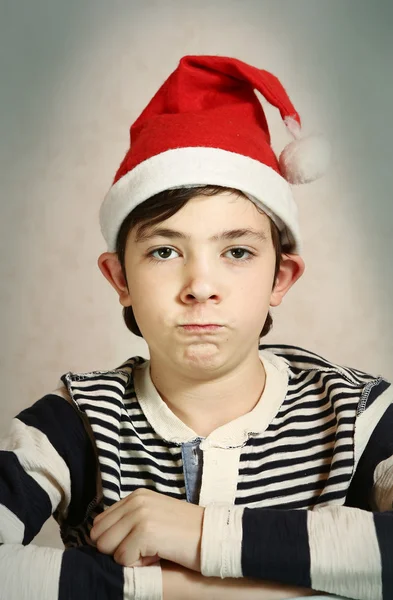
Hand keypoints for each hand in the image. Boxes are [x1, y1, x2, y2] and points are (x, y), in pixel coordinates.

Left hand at [90, 488, 204, 571]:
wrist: (212, 536)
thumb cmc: (184, 533)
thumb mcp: (153, 517)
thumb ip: (128, 522)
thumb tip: (98, 539)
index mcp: (136, 496)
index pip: (99, 523)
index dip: (113, 541)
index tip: (137, 544)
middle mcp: (135, 501)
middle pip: (99, 536)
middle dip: (117, 550)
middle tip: (145, 549)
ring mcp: (140, 514)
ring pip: (108, 548)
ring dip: (128, 558)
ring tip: (153, 551)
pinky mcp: (145, 531)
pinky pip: (123, 559)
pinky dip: (139, 564)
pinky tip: (159, 554)